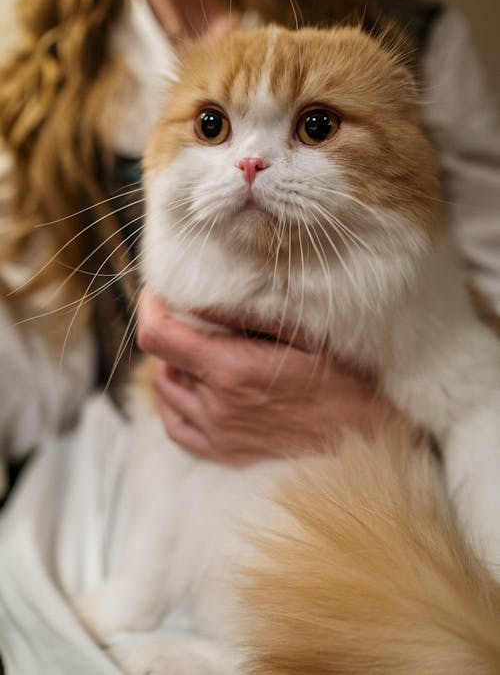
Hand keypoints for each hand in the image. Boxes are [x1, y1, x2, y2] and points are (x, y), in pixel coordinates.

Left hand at [137, 291, 394, 464]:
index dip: (150, 309)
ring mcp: (220, 435)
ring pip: (167, 395)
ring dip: (172, 368)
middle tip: (187, 318)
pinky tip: (191, 391)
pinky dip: (174, 405)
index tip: (158, 294)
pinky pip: (178, 430)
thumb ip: (246, 316)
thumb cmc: (345, 378)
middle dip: (168, 335)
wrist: (370, 436)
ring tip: (192, 351)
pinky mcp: (228, 454)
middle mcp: (217, 406)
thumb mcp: (303, 332)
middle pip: (162, 363)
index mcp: (231, 370)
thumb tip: (199, 300)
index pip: (159, 338)